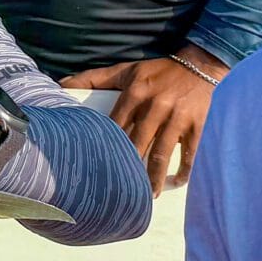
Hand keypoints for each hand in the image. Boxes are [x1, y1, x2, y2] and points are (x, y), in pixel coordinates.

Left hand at [63, 49, 223, 195]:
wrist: (199, 64)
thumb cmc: (157, 70)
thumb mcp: (126, 70)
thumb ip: (94, 78)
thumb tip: (62, 84)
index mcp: (135, 94)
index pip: (115, 126)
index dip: (107, 146)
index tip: (97, 166)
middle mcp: (154, 106)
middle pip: (137, 144)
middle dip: (129, 167)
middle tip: (121, 189)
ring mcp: (176, 117)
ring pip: (162, 154)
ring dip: (154, 177)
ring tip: (148, 195)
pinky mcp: (196, 124)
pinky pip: (189, 152)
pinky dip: (184, 169)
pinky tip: (177, 182)